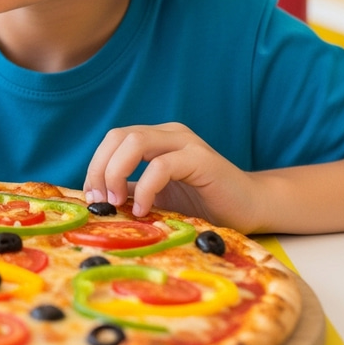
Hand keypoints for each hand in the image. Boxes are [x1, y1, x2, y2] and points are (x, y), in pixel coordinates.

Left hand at [83, 123, 261, 232]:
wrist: (252, 208)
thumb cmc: (204, 205)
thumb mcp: (158, 198)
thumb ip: (132, 192)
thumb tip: (95, 200)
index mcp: (154, 139)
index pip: (112, 140)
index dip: (95, 165)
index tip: (91, 196)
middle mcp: (168, 134)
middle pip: (118, 135)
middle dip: (101, 167)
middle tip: (100, 199)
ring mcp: (185, 143)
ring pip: (135, 141)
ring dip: (117, 172)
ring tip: (116, 202)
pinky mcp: (201, 159)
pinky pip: (162, 165)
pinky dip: (146, 188)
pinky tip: (144, 210)